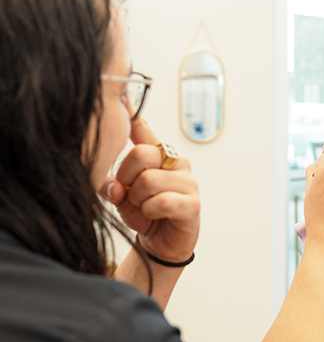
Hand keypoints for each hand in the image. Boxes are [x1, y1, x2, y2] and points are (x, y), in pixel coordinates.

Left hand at [100, 117, 199, 262]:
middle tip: (129, 193)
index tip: (121, 97)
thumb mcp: (123, 196)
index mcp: (159, 155)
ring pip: (148, 181)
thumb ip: (113, 185)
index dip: (132, 115)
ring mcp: (187, 182)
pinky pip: (160, 202)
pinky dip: (149, 211)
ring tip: (143, 207)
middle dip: (127, 178)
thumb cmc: (144, 213)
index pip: (143, 130)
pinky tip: (154, 215)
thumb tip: (113, 185)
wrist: (161, 243)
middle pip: (141, 154)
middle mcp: (176, 162)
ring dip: (138, 200)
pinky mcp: (192, 204)